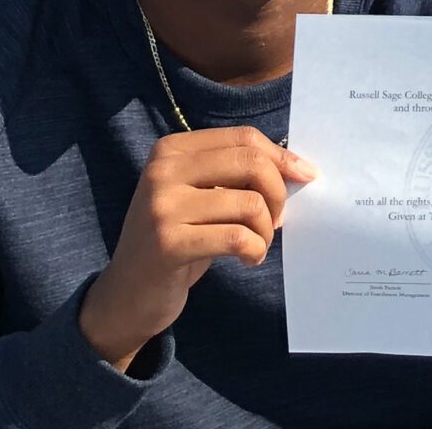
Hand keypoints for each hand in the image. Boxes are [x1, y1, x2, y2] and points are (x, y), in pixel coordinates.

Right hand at [79, 128, 314, 371]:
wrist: (126, 294)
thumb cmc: (177, 238)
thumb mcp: (200, 195)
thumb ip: (236, 173)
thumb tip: (298, 166)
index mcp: (171, 149)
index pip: (245, 138)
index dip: (282, 157)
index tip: (305, 176)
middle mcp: (162, 171)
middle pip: (251, 163)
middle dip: (279, 192)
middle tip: (277, 220)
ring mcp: (162, 207)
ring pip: (250, 203)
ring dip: (266, 230)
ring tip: (257, 245)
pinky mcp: (168, 244)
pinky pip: (237, 237)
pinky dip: (255, 250)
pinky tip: (248, 259)